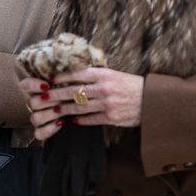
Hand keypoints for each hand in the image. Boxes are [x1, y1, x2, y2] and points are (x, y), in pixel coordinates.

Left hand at [20, 67, 143, 139]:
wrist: (152, 100)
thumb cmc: (132, 86)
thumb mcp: (116, 75)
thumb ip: (98, 76)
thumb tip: (77, 75)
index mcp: (104, 74)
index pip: (77, 74)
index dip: (62, 77)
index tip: (50, 80)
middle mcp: (103, 88)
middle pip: (74, 91)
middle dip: (56, 94)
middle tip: (43, 97)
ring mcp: (107, 104)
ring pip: (79, 107)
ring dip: (65, 109)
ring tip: (55, 110)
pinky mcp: (111, 117)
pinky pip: (91, 119)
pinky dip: (81, 120)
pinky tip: (73, 121)